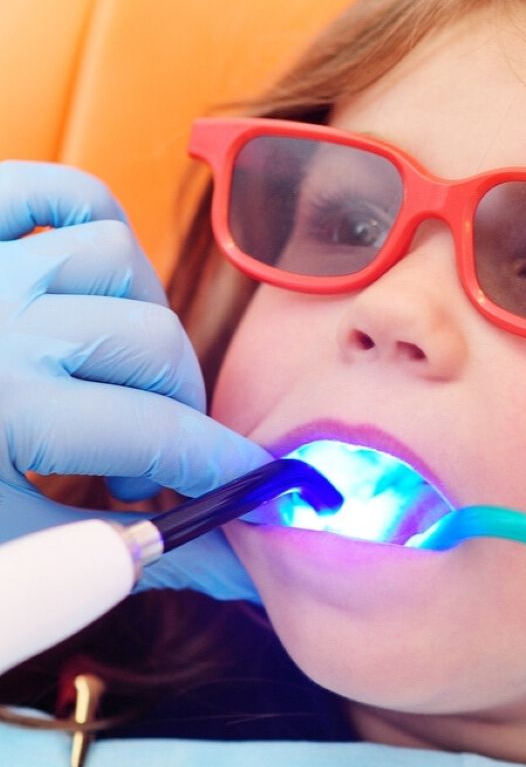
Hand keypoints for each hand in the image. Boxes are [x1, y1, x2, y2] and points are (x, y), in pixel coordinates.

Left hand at [0, 160, 265, 600]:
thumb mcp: (7, 550)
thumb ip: (125, 558)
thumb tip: (238, 575)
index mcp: (5, 409)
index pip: (156, 433)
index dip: (224, 462)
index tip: (259, 482)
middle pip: (156, 341)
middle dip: (179, 406)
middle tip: (137, 464)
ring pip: (122, 260)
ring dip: (141, 321)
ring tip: (107, 374)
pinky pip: (68, 191)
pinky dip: (96, 225)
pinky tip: (91, 286)